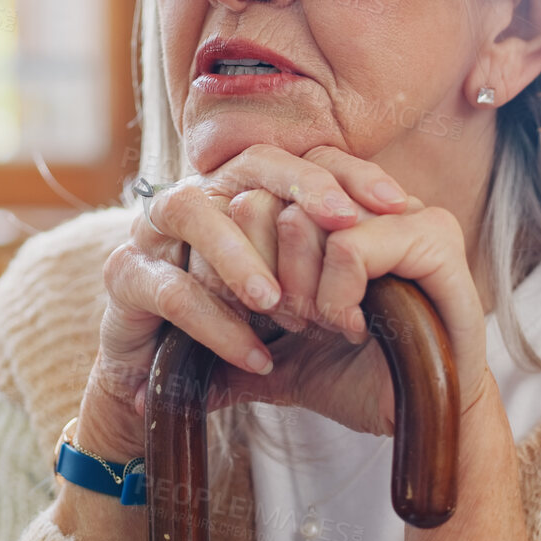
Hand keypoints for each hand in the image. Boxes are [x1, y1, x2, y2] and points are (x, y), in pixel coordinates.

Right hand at [76, 145, 410, 461]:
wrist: (155, 383)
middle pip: (249, 164)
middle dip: (301, 189)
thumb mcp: (296, 292)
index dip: (347, 172)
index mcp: (241, 191)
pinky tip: (257, 358)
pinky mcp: (125, 278)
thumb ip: (335, 259)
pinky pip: (170, 290)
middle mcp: (198, 196)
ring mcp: (152, 232)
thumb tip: (415, 228)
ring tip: (278, 301)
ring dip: (241, 255)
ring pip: (192, 211)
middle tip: (345, 224)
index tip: (396, 202)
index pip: (299, 157)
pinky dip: (217, 325)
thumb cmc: (237, 326)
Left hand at [198, 148, 496, 438]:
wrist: (428, 419)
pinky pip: (351, 244)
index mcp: (337, 213)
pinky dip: (337, 292)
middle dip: (268, 275)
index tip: (262, 311)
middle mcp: (371, 200)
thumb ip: (226, 353)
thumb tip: (149, 381)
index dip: (243, 254)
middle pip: (275, 199)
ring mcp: (408, 211)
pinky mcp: (435, 236)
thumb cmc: (362, 380)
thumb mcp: (281, 359)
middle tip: (295, 321)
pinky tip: (348, 325)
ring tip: (323, 324)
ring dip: (302, 287)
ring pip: (307, 219)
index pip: (262, 188)